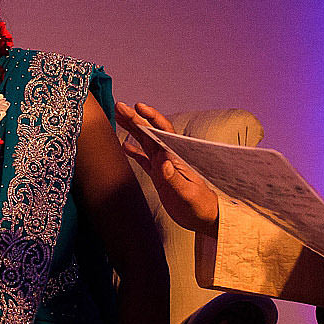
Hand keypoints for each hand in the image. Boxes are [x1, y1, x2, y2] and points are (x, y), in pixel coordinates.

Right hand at [116, 103, 218, 235]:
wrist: (205, 217)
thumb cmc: (200, 206)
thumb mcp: (188, 194)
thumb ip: (174, 179)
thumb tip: (163, 163)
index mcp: (176, 157)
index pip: (163, 131)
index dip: (150, 118)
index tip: (137, 107)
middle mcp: (168, 157)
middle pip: (150, 133)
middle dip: (135, 118)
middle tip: (119, 106)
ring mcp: (163, 166)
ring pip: (145, 142)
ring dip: (132, 130)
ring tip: (118, 117)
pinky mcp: (159, 176)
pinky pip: (144, 160)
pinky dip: (134, 152)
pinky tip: (124, 145)